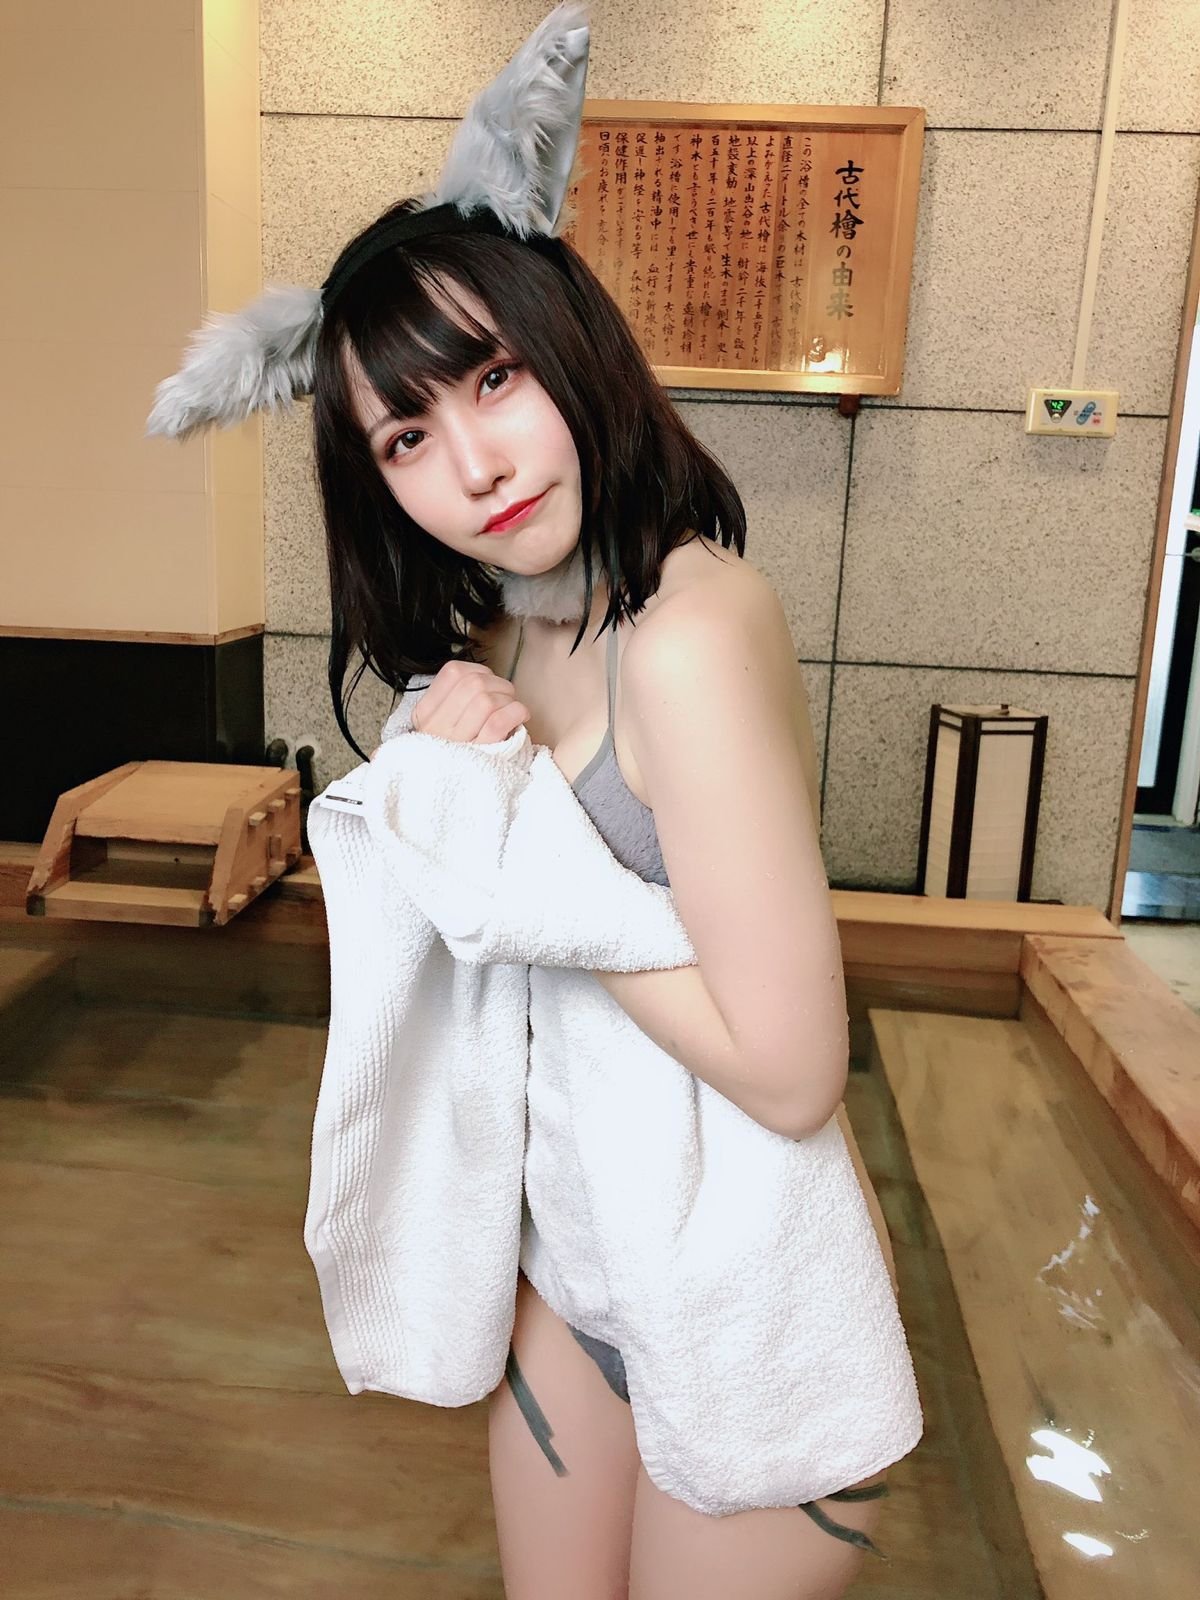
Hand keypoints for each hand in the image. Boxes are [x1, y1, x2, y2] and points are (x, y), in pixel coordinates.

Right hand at [377, 660, 528, 751]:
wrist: (441, 803)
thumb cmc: (449, 761)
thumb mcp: (436, 732)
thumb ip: (451, 705)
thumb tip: (478, 678)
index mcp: (425, 715)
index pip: (452, 673)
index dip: (478, 672)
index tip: (488, 685)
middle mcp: (436, 726)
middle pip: (473, 683)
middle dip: (498, 685)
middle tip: (505, 699)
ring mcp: (456, 743)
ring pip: (486, 700)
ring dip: (508, 699)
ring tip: (512, 711)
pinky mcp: (478, 757)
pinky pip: (498, 722)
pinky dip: (515, 713)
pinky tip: (519, 718)